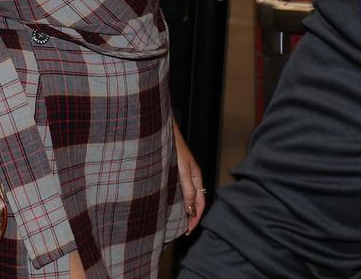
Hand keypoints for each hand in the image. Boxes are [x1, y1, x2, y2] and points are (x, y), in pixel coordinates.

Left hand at [173, 120, 205, 234]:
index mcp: (196, 175)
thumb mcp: (182, 169)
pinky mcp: (172, 171)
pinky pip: (177, 190)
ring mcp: (181, 173)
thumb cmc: (173, 146)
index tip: (188, 230)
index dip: (195, 218)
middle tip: (182, 230)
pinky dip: (175, 200)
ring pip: (185, 196)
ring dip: (183, 209)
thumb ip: (187, 188)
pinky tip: (167, 205)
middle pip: (194, 201)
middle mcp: (190, 175)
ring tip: (175, 222)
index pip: (200, 202)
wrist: (160, 129)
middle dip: (190, 216)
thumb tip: (191, 210)